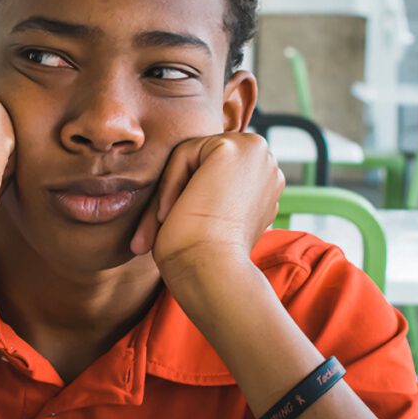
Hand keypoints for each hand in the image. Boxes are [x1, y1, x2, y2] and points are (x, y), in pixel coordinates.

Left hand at [130, 132, 283, 276]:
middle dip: (175, 194)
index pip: (209, 173)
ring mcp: (254, 152)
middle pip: (200, 162)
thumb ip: (207, 193)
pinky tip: (172, 213)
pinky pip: (183, 154)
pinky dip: (170, 185)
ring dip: (169, 193)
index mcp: (264, 181)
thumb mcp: (210, 217)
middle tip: (151, 234)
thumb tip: (178, 189)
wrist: (211, 271)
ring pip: (189, 157)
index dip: (184, 200)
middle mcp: (266, 162)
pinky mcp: (233, 147)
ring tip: (164, 226)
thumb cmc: (203, 256)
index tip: (169, 232)